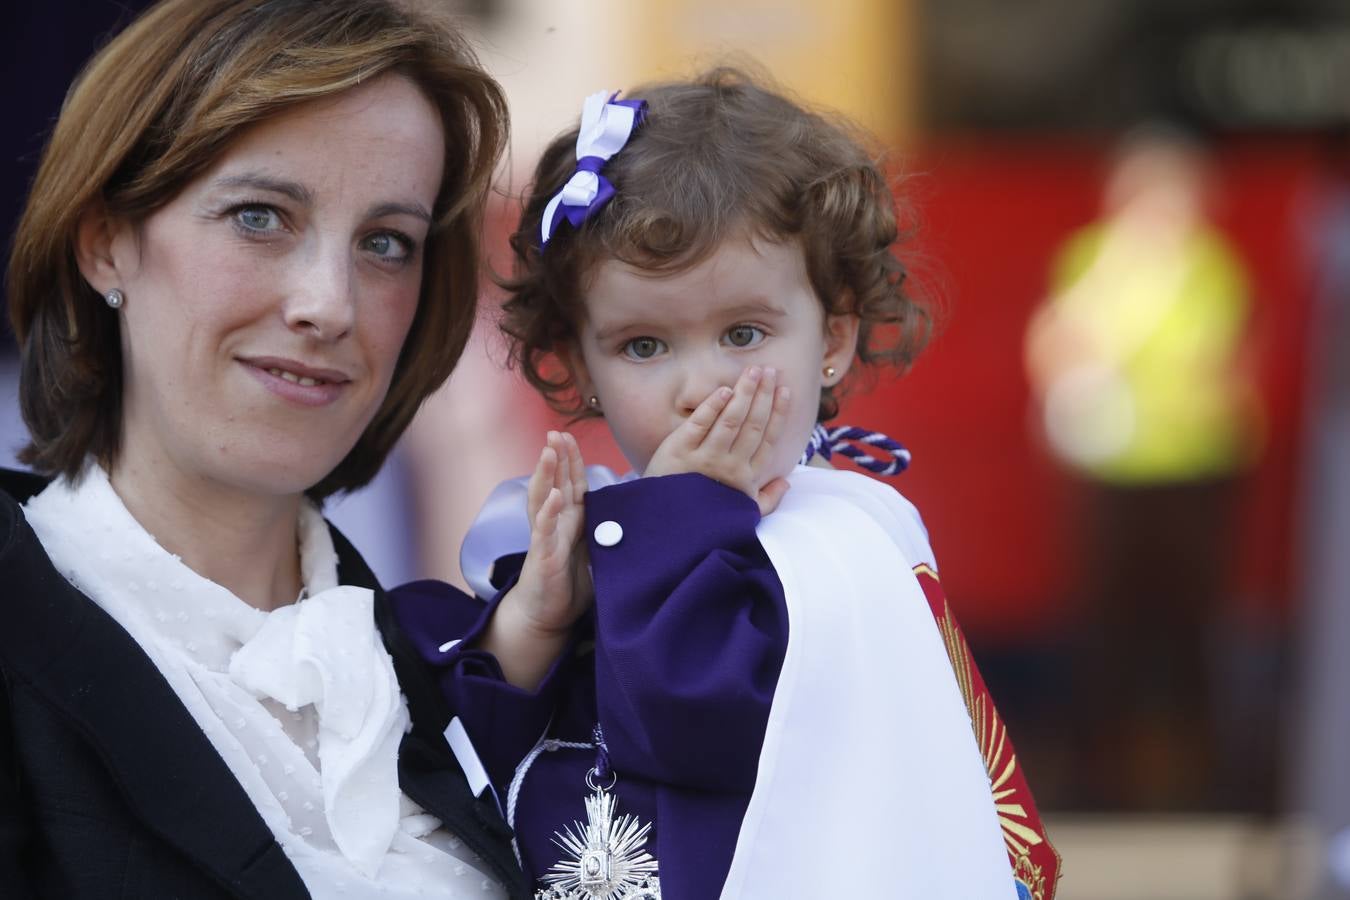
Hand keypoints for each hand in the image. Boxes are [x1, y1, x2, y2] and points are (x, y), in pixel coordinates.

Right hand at [486, 431, 590, 689]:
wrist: (549, 614)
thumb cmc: (572, 582)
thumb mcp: (597, 551)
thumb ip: (609, 531)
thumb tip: (641, 519)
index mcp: (570, 519)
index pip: (571, 482)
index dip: (571, 459)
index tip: (569, 436)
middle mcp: (555, 522)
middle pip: (555, 482)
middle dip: (556, 456)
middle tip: (555, 432)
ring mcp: (546, 536)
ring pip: (543, 498)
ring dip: (546, 474)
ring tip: (549, 451)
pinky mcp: (542, 555)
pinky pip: (544, 530)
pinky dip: (548, 511)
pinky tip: (553, 496)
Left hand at [645, 366, 791, 515]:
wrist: (667, 529)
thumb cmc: (707, 518)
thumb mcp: (741, 514)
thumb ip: (767, 499)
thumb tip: (787, 482)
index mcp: (747, 478)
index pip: (768, 439)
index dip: (779, 413)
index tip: (785, 391)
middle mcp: (730, 466)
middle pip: (753, 424)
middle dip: (764, 395)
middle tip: (770, 371)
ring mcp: (705, 458)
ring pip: (731, 420)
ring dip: (744, 393)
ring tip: (753, 371)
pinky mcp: (680, 452)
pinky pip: (699, 425)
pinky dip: (712, 407)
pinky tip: (724, 390)